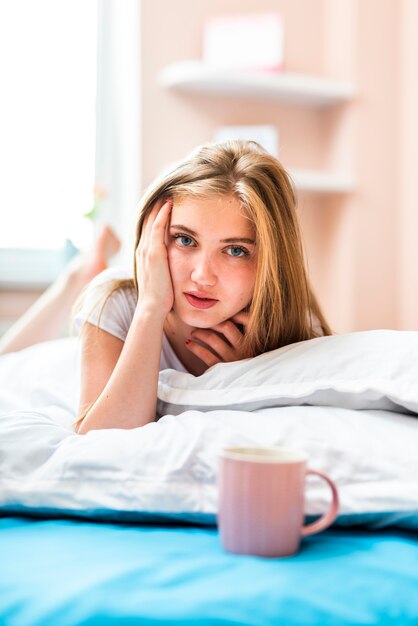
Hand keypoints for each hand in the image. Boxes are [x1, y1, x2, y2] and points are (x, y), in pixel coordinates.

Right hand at [135, 198, 173, 315]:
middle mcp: (142, 249)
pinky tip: (169, 204)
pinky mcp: (154, 253)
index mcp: (144, 255)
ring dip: (159, 206)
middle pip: (147, 220)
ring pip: (151, 220)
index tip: (164, 204)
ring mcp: (147, 250)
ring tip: (168, 192)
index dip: (155, 215)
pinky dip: (162, 215)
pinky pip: (157, 228)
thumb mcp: (163, 278)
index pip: (149, 229)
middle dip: (155, 206)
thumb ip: (166, 268)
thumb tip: (175, 266)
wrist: (152, 308)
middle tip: (165, 191)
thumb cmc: (160, 298)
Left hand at [185, 311, 249, 366]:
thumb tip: (231, 316)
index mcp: (254, 344)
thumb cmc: (245, 367)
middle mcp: (245, 350)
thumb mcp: (252, 352)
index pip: (248, 320)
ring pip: (213, 339)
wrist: (241, 391)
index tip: (222, 312)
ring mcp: (233, 360)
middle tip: (202, 322)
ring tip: (193, 333)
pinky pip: (205, 354)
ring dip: (200, 333)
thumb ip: (246, 336)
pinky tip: (189, 344)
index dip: (235, 313)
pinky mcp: (221, 369)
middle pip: (226, 327)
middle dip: (211, 322)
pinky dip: (194, 346)